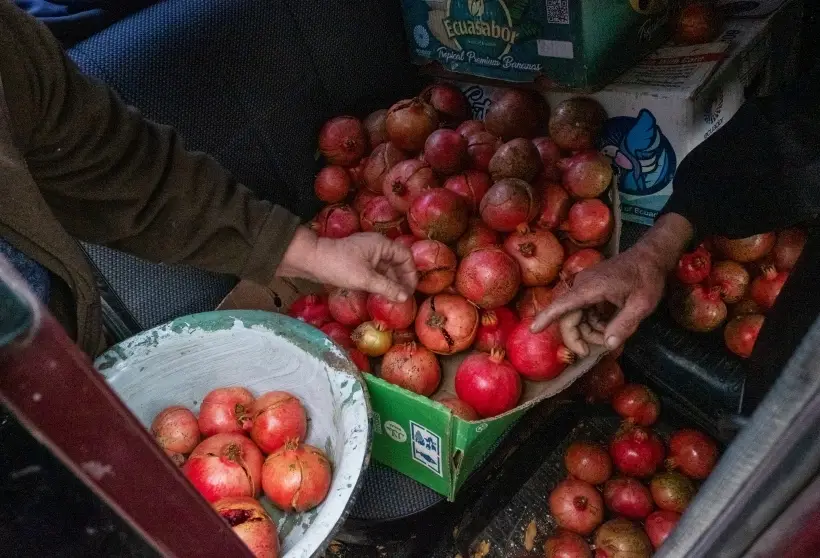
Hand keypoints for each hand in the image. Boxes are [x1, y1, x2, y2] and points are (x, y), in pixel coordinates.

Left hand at [277, 228, 416, 300]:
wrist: (311, 260)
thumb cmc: (340, 266)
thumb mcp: (365, 279)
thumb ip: (387, 287)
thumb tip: (405, 297)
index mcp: (382, 244)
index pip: (405, 256)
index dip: (410, 273)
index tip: (410, 290)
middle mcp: (377, 246)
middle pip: (397, 262)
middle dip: (401, 279)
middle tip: (403, 297)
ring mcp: (367, 253)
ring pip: (386, 267)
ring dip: (391, 282)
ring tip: (393, 298)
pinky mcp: (358, 261)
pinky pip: (375, 270)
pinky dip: (380, 281)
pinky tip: (380, 293)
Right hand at [531, 214, 693, 353]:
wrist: (650, 256)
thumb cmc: (647, 277)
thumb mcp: (642, 304)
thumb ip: (624, 325)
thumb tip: (608, 345)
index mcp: (592, 287)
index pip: (563, 304)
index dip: (547, 317)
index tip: (534, 329)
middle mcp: (582, 285)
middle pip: (567, 315)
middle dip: (576, 336)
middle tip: (589, 353)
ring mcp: (585, 286)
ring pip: (575, 315)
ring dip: (587, 331)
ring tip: (608, 337)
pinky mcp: (589, 289)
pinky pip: (583, 310)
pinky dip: (592, 322)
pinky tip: (608, 327)